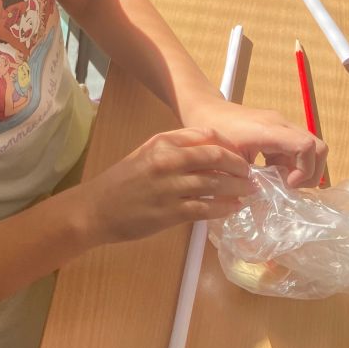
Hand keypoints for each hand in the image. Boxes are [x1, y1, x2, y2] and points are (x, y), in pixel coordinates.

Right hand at [80, 127, 250, 244]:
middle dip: (238, 165)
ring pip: (214, 183)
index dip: (228, 144)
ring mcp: (170, 187)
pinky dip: (224, 208)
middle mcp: (167, 160)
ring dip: (237, 187)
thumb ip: (175, 149)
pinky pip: (205, 208)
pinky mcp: (170, 212)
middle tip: (251, 173)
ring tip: (250, 191)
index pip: (205, 135)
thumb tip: (211, 152)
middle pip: (214, 156)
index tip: (240, 153)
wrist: (97, 208)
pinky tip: (234, 208)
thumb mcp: (147, 153)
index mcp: (162, 142)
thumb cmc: (123, 180)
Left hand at [183, 97, 327, 188]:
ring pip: (311, 149)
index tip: (287, 184)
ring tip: (280, 182)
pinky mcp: (280, 129)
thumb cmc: (214, 132)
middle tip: (289, 187)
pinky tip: (273, 173)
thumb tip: (267, 199)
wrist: (206, 109)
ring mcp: (283, 125)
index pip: (307, 146)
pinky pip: (298, 148)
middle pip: (318, 148)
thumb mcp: (230, 159)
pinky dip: (292, 164)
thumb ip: (251, 179)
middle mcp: (282, 124)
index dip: (304, 170)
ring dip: (301, 169)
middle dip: (310, 173)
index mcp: (270, 130)